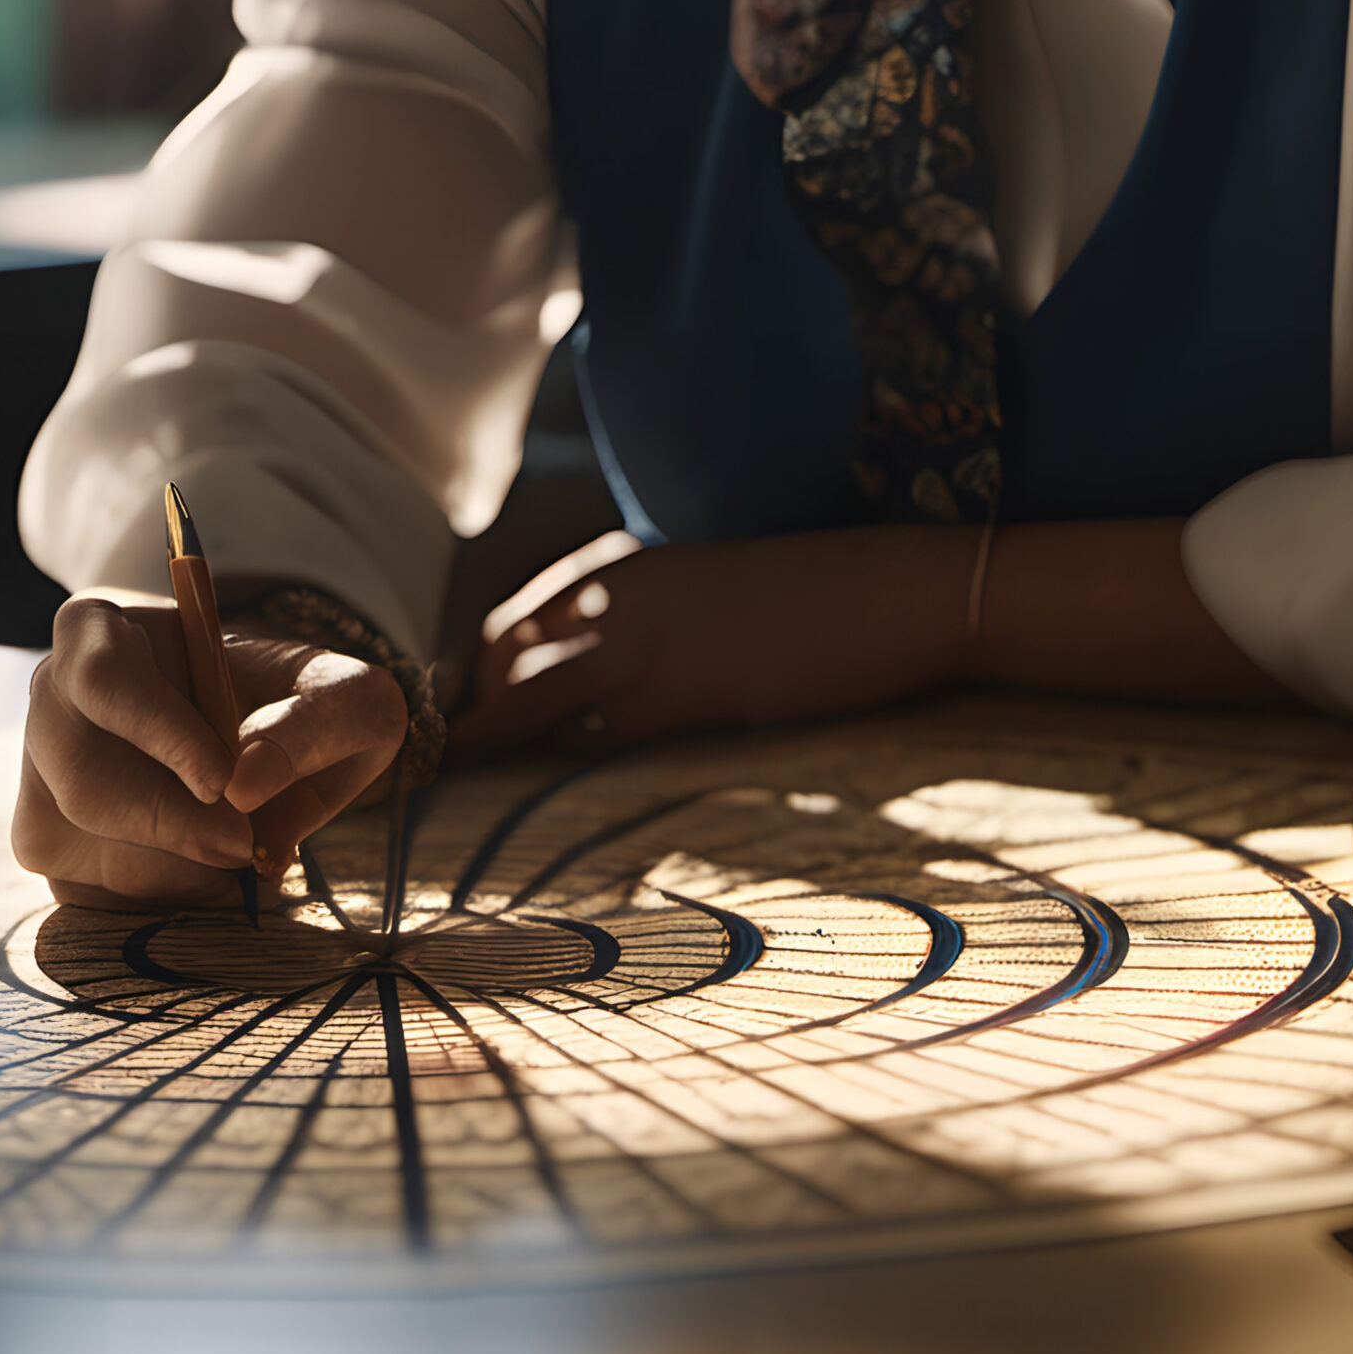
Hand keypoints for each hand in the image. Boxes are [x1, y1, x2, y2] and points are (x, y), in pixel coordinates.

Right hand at [16, 597, 408, 909]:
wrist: (284, 751)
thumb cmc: (305, 703)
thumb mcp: (345, 693)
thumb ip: (314, 721)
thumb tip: (244, 784)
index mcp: (100, 631)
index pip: (105, 680)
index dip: (158, 734)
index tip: (220, 781)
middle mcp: (53, 699)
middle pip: (81, 779)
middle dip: (169, 824)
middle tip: (244, 843)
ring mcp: (39, 772)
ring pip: (78, 843)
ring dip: (170, 864)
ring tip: (239, 846)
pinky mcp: (52, 841)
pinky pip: (86, 890)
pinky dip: (159, 893)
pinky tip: (208, 871)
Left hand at [449, 528, 973, 756]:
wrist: (885, 595)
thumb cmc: (811, 601)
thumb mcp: (702, 595)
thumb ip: (641, 625)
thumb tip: (593, 682)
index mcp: (623, 565)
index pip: (516, 623)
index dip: (488, 677)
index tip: (473, 718)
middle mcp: (617, 594)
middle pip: (506, 658)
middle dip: (482, 711)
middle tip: (470, 763)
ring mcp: (642, 641)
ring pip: (528, 695)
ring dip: (498, 740)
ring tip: (467, 784)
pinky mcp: (678, 693)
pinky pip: (585, 731)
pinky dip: (548, 758)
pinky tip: (536, 788)